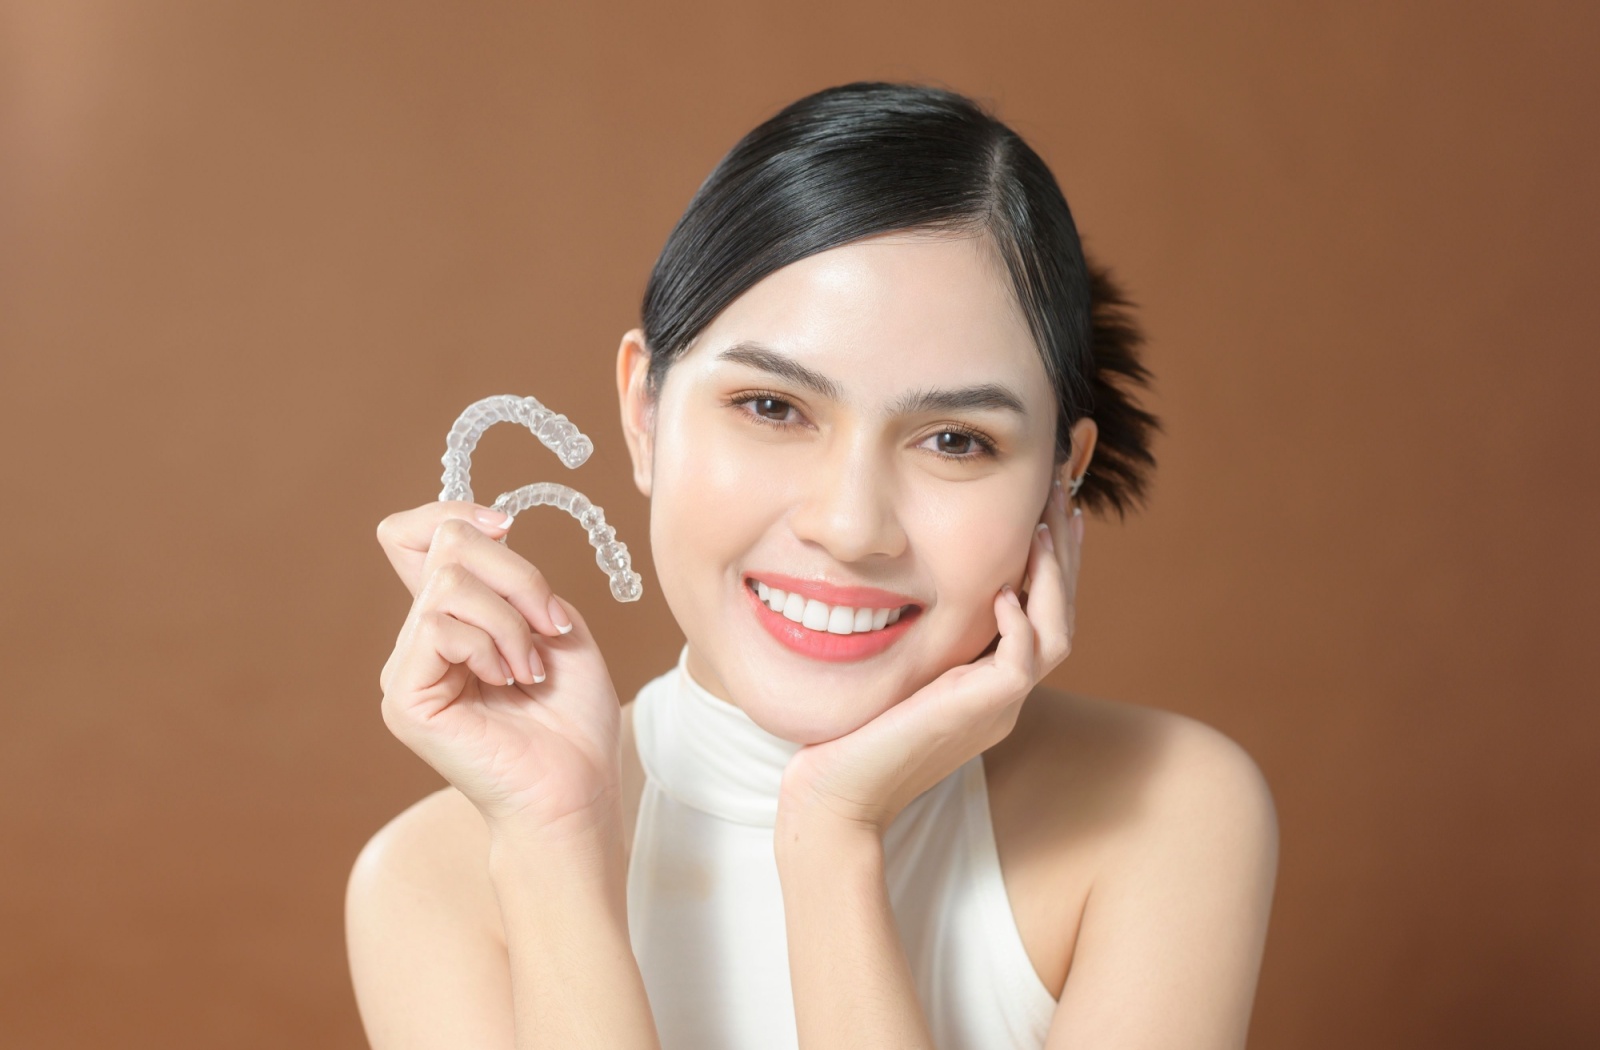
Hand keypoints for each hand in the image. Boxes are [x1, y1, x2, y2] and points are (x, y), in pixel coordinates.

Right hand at [375, 502, 624, 840]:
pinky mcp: (405, 697)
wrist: (576, 786)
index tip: (505, 527)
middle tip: (550, 625)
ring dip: (511, 619)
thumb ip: (513, 578)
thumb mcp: (555, 623)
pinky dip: (489, 644)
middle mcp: (420, 638)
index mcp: (451, 618)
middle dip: (515, 572)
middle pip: (445, 544)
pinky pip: (438, 627)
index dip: (453, 512)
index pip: (413, 535)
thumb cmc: (571, 717)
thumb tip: (482, 531)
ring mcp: (407, 668)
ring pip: (448, 585)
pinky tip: (508, 682)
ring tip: (531, 667)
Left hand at [777, 479, 1083, 838]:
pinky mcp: (981, 715)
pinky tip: (1003, 590)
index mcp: (986, 688)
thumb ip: (913, 639)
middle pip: (1060, 617)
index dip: (1048, 565)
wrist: (834, 798)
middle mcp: (1003, 698)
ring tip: (1043, 529)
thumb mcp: (888, 672)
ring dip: (1053, 578)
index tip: (1045, 513)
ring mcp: (998, 709)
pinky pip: (1022, 662)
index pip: (1037, 616)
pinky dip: (1019, 623)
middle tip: (1060, 495)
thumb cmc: (845, 737)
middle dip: (1063, 554)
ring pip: (1057, 636)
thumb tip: (901, 582)